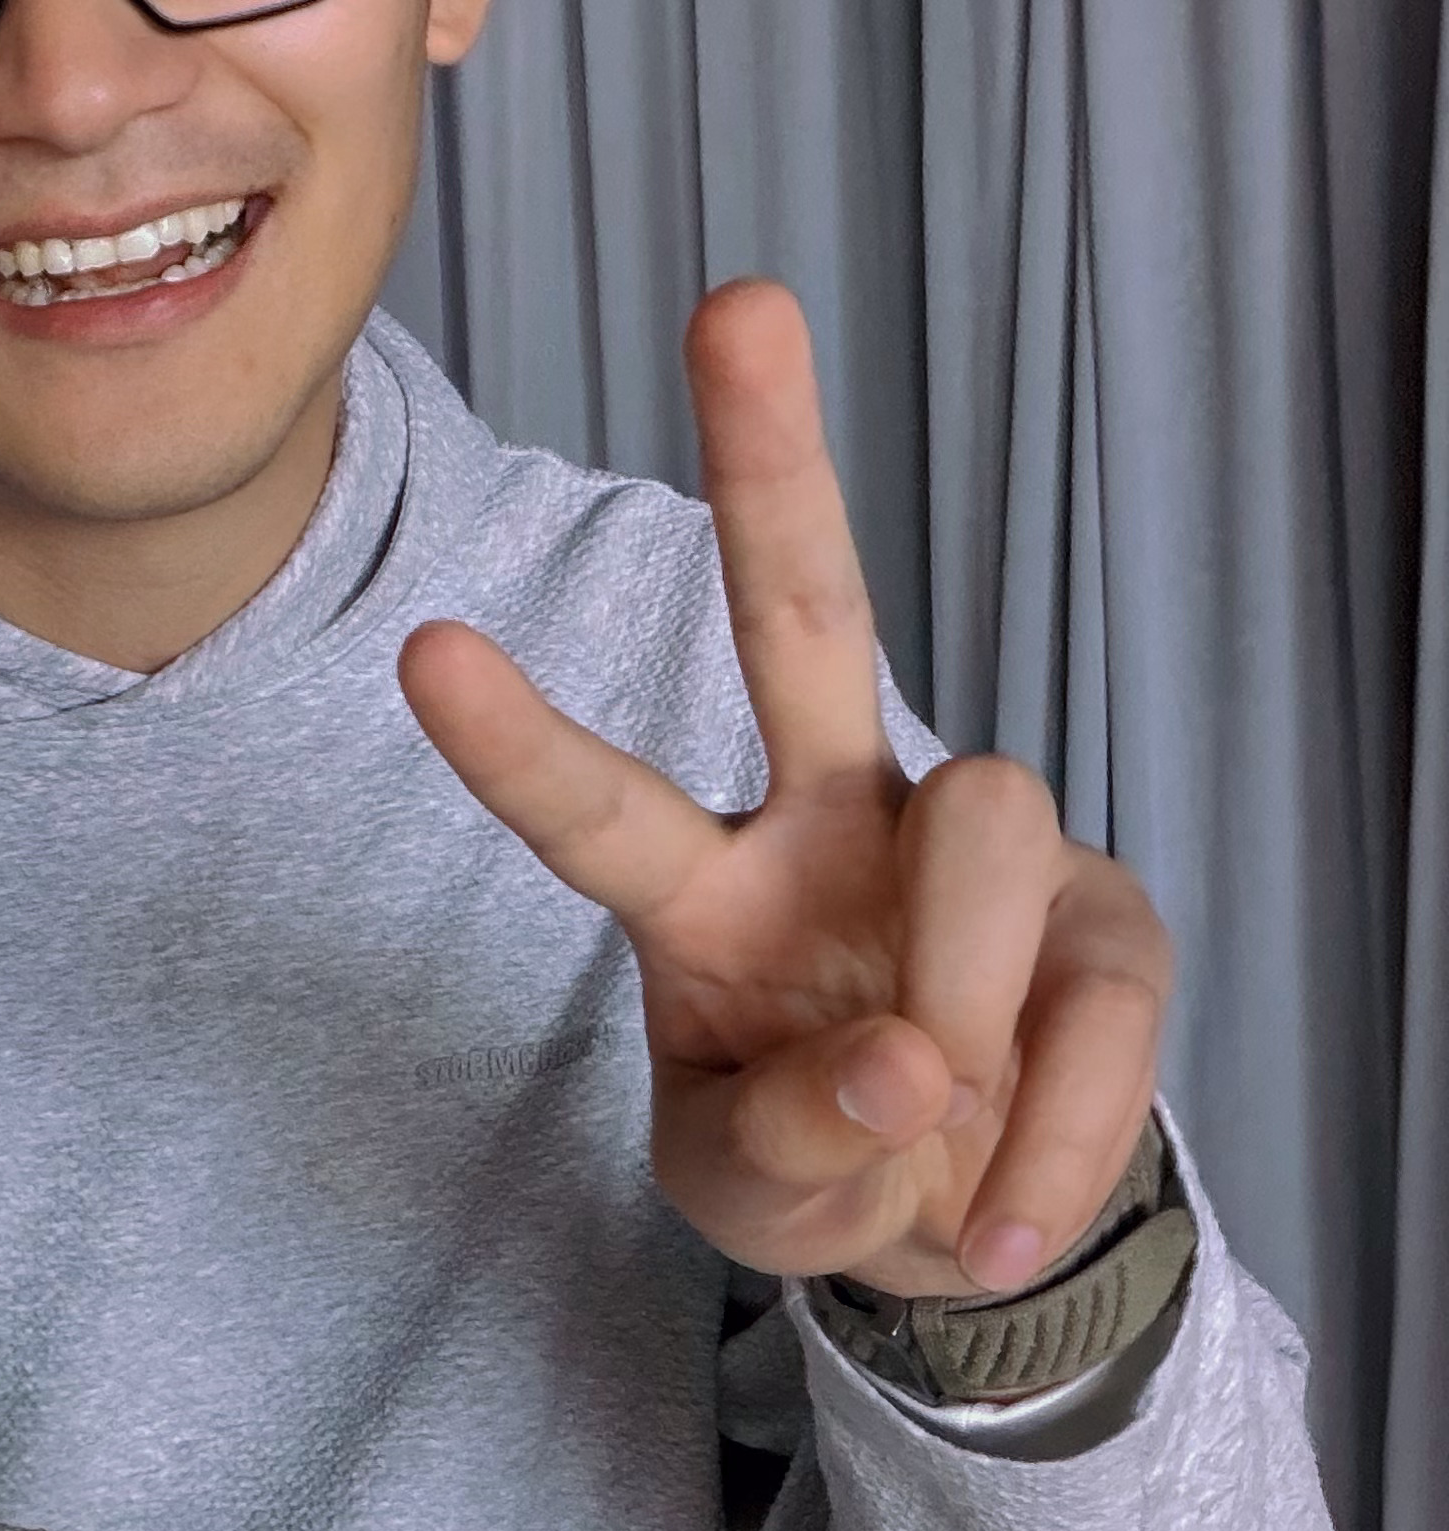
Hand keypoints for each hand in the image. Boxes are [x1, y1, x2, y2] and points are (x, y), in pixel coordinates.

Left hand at [397, 281, 1173, 1297]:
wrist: (966, 1229)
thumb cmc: (820, 1165)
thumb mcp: (749, 1200)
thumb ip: (787, 1152)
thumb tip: (905, 1068)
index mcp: (704, 886)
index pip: (597, 807)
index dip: (515, 743)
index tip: (423, 648)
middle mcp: (833, 823)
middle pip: (803, 617)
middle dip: (772, 461)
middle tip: (735, 300)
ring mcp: (977, 856)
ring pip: (985, 816)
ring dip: (961, 997)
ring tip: (931, 1134)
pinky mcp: (1107, 923)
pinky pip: (1095, 999)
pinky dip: (1051, 1137)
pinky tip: (996, 1223)